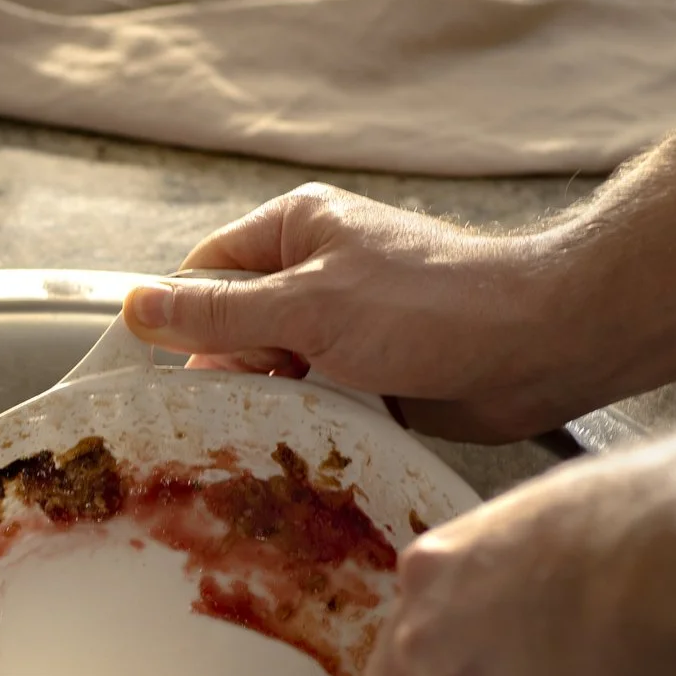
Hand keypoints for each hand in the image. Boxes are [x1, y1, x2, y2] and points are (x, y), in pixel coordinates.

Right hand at [120, 184, 577, 441]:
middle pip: (233, 328)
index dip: (180, 324)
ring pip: (273, 371)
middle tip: (235, 413)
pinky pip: (315, 401)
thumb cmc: (432, 308)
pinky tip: (309, 446)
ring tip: (274, 432)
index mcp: (296, 229)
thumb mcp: (308, 307)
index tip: (163, 377)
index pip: (204, 274)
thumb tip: (135, 306)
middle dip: (230, 372)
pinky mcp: (372, 372)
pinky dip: (308, 424)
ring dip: (272, 403)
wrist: (541, 346)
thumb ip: (219, 313)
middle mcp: (317, 271)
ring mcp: (346, 324)